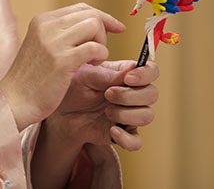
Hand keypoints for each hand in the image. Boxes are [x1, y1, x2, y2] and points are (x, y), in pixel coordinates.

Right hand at [0, 3, 124, 131]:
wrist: (14, 100)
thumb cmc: (31, 78)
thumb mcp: (42, 47)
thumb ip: (61, 34)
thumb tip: (92, 25)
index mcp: (42, 20)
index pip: (81, 8)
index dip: (102, 17)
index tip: (116, 28)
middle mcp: (47, 26)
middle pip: (91, 14)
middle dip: (105, 31)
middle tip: (100, 51)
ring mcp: (54, 42)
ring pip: (94, 26)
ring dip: (101, 43)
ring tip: (93, 60)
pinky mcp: (62, 60)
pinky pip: (95, 48)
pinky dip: (100, 56)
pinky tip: (91, 66)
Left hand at [45, 60, 159, 150]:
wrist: (61, 112)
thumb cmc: (74, 88)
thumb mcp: (86, 76)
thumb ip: (107, 74)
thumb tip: (129, 72)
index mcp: (126, 75)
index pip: (151, 71)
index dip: (145, 74)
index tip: (128, 78)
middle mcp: (133, 94)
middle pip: (152, 94)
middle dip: (130, 95)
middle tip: (107, 94)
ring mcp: (129, 115)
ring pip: (147, 115)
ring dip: (126, 113)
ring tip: (106, 111)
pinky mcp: (122, 134)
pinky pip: (136, 142)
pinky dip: (126, 138)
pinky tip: (112, 131)